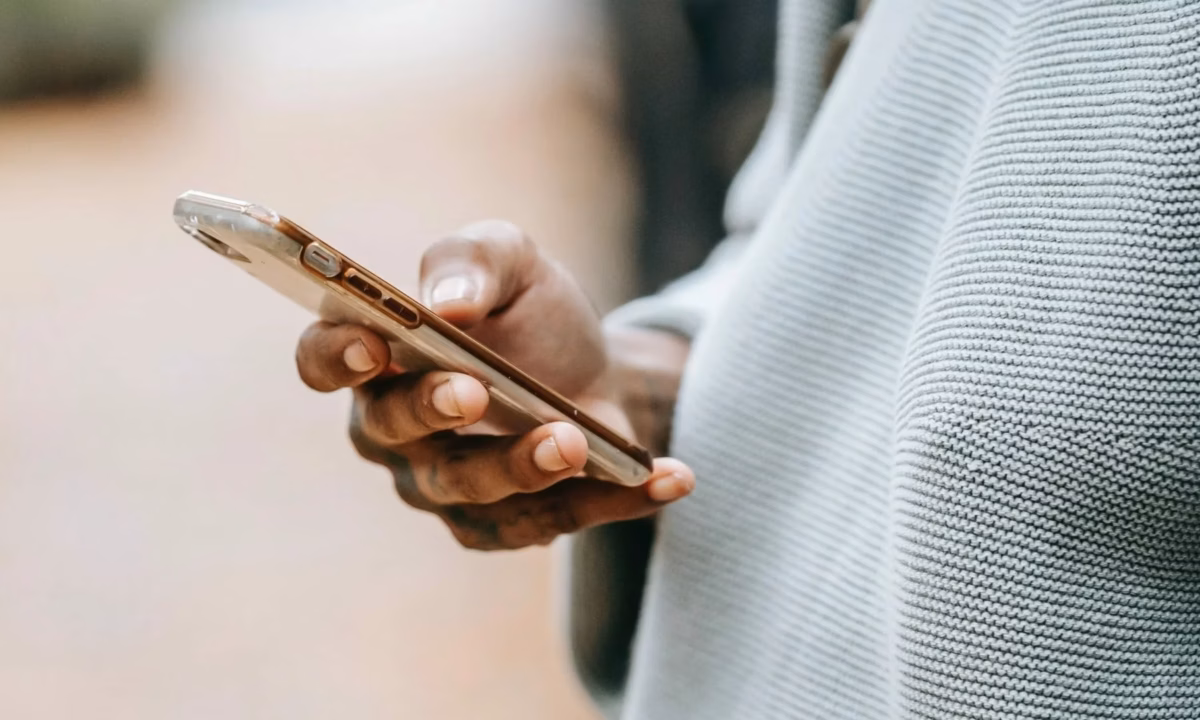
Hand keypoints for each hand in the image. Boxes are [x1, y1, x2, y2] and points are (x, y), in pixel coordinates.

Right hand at [294, 220, 694, 549]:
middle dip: (430, 411)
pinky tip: (670, 477)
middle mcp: (394, 429)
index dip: (336, 357)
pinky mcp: (504, 523)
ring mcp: (446, 484)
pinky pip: (550, 521)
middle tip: (473, 391)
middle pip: (391, 432)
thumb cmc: (529, 312)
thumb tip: (447, 301)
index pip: (324, 359)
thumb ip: (473, 259)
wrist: (590, 368)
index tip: (372, 344)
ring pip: (468, 490)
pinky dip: (612, 500)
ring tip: (572, 439)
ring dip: (520, 467)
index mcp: (377, 354)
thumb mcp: (512, 259)